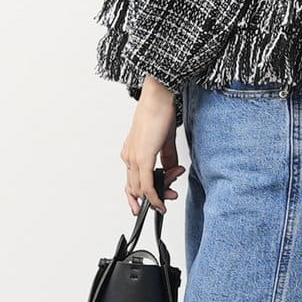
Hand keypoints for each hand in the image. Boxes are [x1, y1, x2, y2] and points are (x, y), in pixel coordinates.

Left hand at [121, 78, 185, 216]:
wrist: (158, 99)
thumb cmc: (159, 113)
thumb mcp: (165, 142)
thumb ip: (166, 159)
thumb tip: (171, 171)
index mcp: (131, 153)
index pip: (133, 181)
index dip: (143, 195)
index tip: (154, 201)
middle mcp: (129, 157)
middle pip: (136, 188)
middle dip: (154, 197)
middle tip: (169, 197)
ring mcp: (134, 158)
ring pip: (141, 189)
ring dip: (159, 195)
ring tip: (172, 192)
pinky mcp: (142, 158)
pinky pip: (146, 185)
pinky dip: (153, 196)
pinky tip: (160, 202)